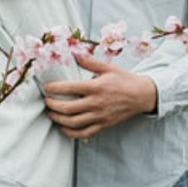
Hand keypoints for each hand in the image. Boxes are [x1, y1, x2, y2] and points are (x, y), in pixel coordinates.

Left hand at [44, 54, 158, 138]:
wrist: (141, 96)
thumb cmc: (124, 80)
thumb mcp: (108, 67)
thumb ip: (90, 61)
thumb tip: (74, 53)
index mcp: (96, 87)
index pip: (70, 88)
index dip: (54, 88)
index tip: (46, 87)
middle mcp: (97, 103)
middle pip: (68, 108)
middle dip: (53, 105)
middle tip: (46, 101)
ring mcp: (100, 116)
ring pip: (74, 122)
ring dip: (58, 119)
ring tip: (51, 114)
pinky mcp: (104, 125)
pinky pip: (84, 133)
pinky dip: (71, 133)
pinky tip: (64, 128)